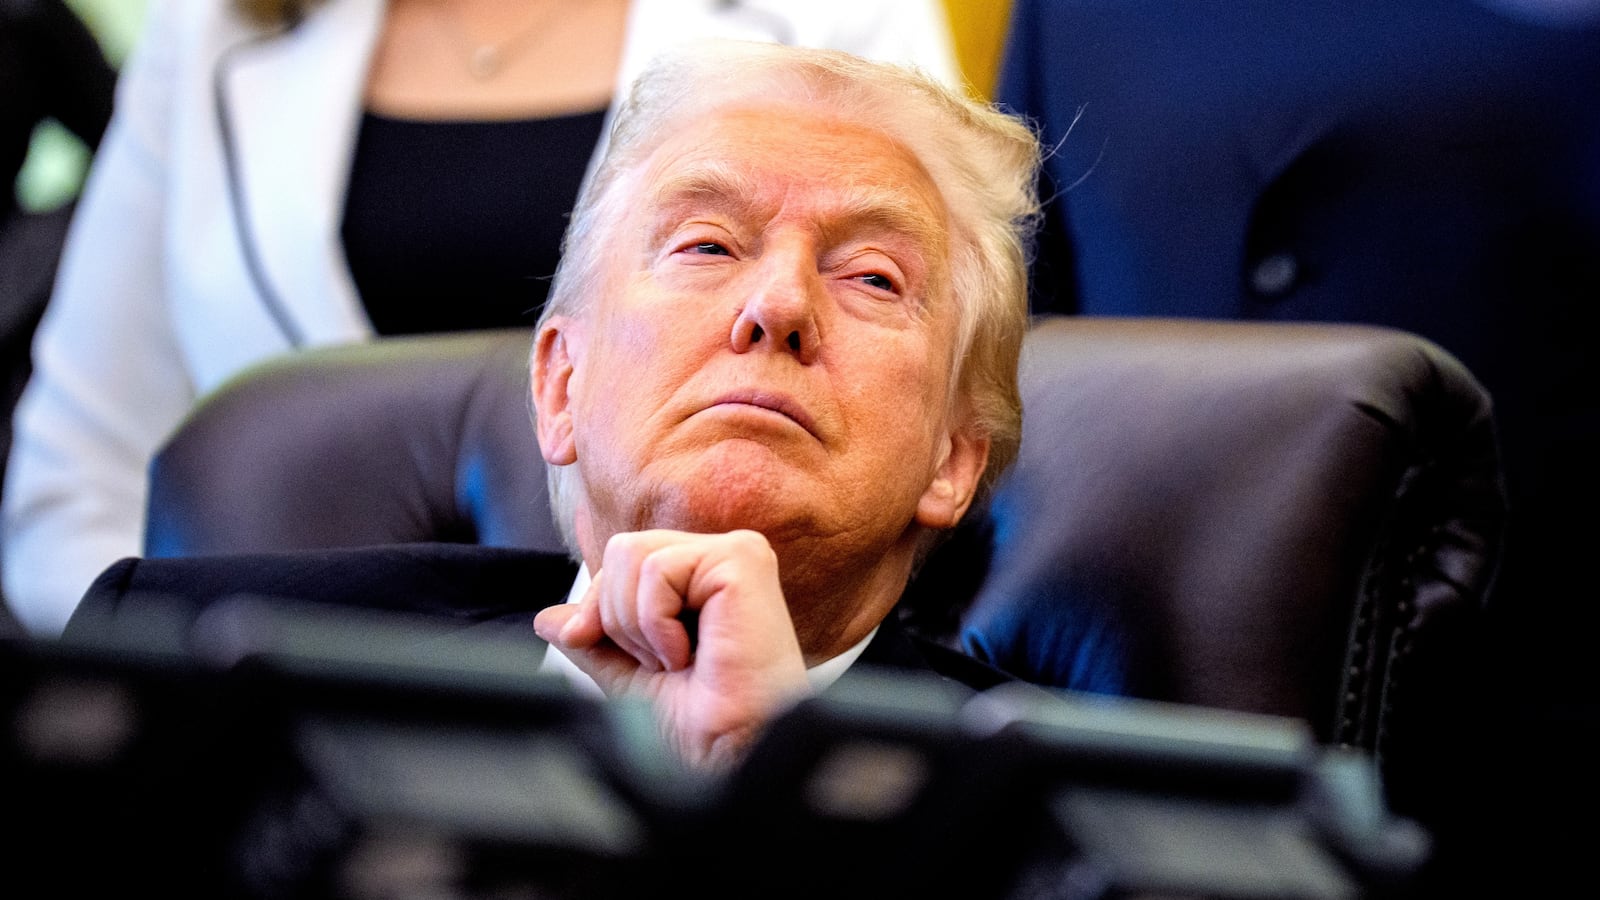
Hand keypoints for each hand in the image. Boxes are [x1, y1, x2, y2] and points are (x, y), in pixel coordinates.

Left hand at [534, 529, 809, 769]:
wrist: (732, 755)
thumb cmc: (704, 726)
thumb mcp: (629, 677)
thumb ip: (594, 640)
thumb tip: (548, 619)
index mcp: (702, 578)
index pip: (623, 559)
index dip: (599, 607)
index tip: (609, 651)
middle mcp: (721, 559)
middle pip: (622, 549)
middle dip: (617, 616)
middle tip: (660, 663)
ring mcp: (736, 554)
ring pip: (634, 553)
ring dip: (639, 623)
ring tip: (677, 659)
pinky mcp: (742, 560)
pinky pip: (659, 569)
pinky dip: (658, 623)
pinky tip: (690, 654)